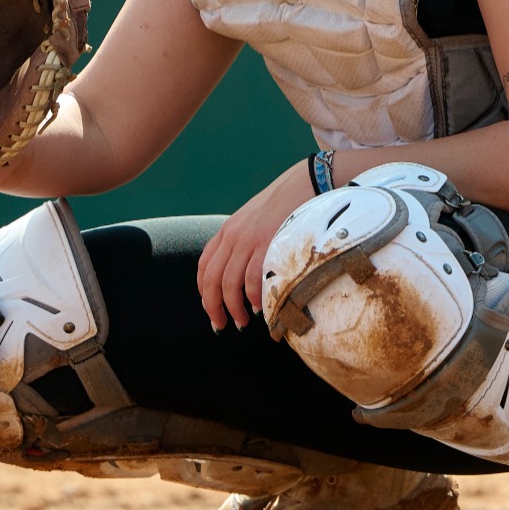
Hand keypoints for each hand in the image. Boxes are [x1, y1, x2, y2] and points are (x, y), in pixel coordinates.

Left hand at [197, 162, 315, 330]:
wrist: (304, 183)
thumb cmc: (284, 206)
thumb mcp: (254, 221)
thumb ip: (244, 242)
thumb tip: (243, 274)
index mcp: (227, 231)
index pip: (204, 267)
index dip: (204, 293)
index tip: (211, 310)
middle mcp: (233, 237)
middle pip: (211, 280)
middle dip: (214, 308)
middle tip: (221, 326)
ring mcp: (248, 241)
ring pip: (229, 284)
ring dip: (233, 309)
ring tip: (241, 322)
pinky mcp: (267, 244)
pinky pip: (252, 279)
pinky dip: (252, 298)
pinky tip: (258, 307)